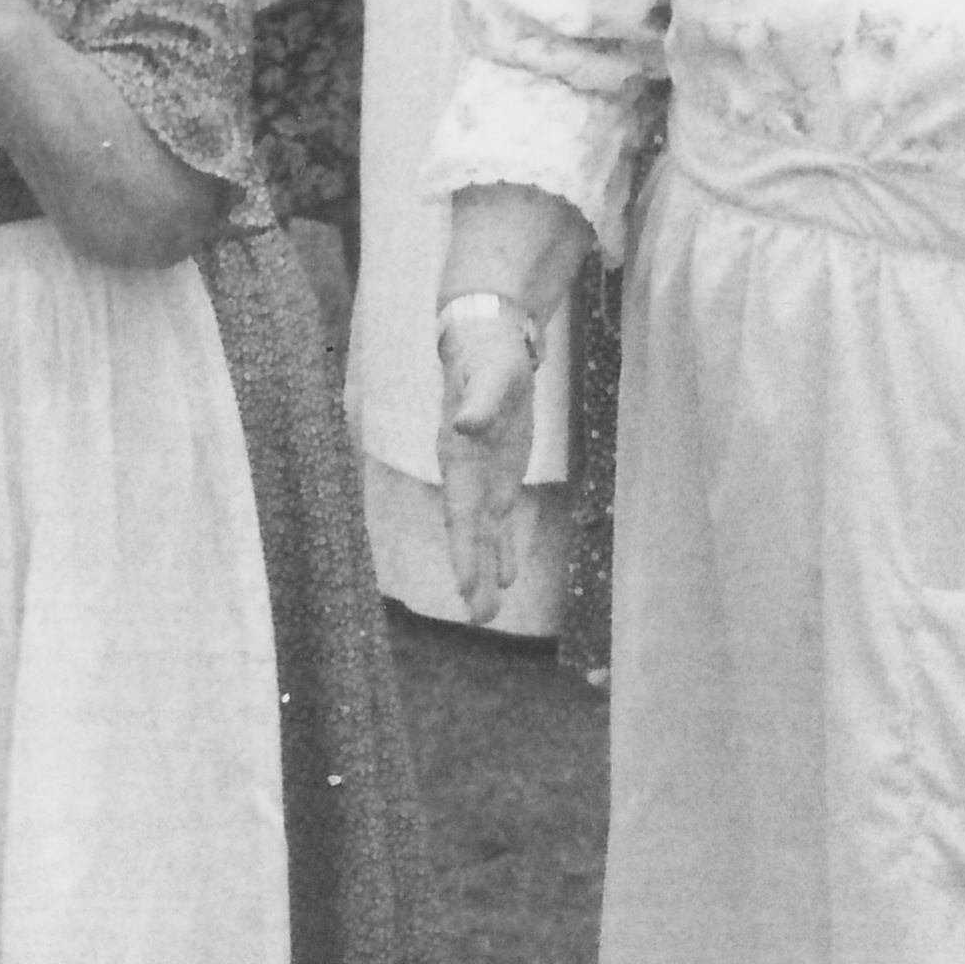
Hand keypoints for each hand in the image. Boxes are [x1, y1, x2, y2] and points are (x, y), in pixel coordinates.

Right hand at [435, 309, 542, 623]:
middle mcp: (465, 475)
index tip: (467, 585)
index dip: (464, 548)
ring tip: (485, 615)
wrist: (488, 345)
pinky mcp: (501, 475)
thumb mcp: (493, 376)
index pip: (460, 511)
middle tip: (479, 619)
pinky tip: (507, 578)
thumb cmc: (489, 358)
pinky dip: (504, 548)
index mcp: (457, 457)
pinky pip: (501, 519)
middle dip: (472, 575)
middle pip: (468, 533)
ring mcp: (482, 478)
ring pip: (484, 534)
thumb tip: (467, 422)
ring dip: (486, 572)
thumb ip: (480, 402)